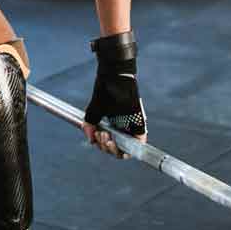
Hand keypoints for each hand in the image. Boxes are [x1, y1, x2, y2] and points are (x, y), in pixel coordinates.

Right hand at [83, 31, 147, 159]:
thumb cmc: (105, 92)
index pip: (109, 144)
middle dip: (105, 147)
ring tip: (105, 136)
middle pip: (116, 150)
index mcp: (114, 126)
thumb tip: (91, 140)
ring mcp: (132, 128)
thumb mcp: (94, 112)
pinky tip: (117, 145)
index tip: (96, 137)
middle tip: (101, 135)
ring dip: (113, 149)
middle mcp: (123, 128)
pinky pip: (137, 145)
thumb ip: (90, 126)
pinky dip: (129, 149)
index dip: (102, 146)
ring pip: (125, 150)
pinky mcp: (140, 126)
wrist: (114, 79)